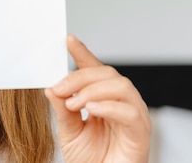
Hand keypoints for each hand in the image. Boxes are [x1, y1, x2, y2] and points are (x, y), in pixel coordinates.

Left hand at [45, 35, 150, 162]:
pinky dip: (109, 107)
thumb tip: (51, 87)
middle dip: (81, 77)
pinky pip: (130, 113)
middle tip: (60, 88)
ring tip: (75, 103)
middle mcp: (121, 104)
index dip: (83, 53)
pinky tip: (91, 110)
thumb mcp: (69, 132)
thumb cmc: (90, 160)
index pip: (95, 70)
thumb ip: (62, 110)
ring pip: (122, 87)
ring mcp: (134, 118)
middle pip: (108, 74)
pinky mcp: (141, 134)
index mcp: (104, 100)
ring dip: (93, 90)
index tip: (68, 40)